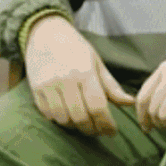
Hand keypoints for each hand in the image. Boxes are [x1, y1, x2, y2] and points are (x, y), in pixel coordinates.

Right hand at [23, 15, 134, 135]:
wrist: (45, 34)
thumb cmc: (75, 48)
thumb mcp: (96, 63)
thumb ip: (111, 86)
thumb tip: (130, 103)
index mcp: (85, 72)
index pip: (97, 107)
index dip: (106, 124)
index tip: (111, 132)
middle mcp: (65, 80)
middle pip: (80, 117)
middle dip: (92, 129)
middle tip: (98, 130)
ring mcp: (48, 85)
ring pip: (63, 119)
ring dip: (75, 126)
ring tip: (83, 123)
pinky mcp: (36, 89)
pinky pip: (48, 114)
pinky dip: (59, 119)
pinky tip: (67, 115)